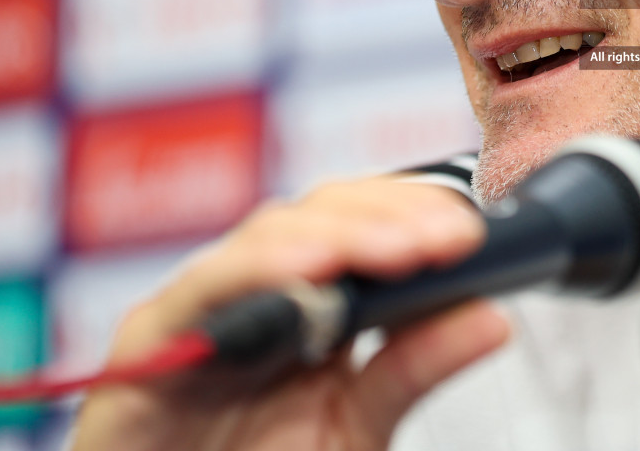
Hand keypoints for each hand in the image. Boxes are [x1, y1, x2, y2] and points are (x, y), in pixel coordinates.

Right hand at [71, 177, 509, 450]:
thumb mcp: (356, 429)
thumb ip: (411, 370)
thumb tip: (493, 318)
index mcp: (310, 301)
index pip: (364, 220)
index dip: (416, 212)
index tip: (472, 232)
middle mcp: (255, 292)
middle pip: (320, 214)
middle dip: (390, 216)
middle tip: (449, 237)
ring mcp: (199, 311)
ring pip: (266, 236)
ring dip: (338, 235)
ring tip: (398, 251)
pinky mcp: (146, 345)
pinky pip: (200, 292)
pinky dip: (257, 273)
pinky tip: (310, 274)